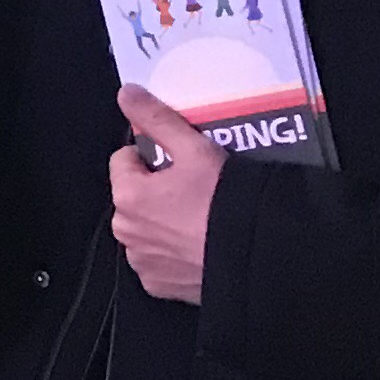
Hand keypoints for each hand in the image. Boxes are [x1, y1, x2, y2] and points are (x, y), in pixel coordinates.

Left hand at [109, 85, 221, 302]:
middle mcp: (124, 232)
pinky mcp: (159, 286)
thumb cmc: (225, 201)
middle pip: (133, 195)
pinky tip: (199, 243)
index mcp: (126, 196)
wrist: (256, 257)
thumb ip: (158, 119)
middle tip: (196, 189)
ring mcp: (141, 262)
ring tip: (201, 217)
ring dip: (163, 220)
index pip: (124, 160)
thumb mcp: (195, 150)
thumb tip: (126, 93)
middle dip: (157, 189)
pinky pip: (159, 259)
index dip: (152, 155)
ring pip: (145, 228)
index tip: (180, 161)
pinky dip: (173, 250)